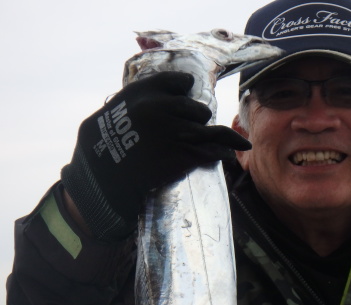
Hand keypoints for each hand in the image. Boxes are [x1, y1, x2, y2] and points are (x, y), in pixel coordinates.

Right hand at [61, 71, 250, 240]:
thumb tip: (182, 86)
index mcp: (147, 92)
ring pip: (211, 130)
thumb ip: (149, 93)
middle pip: (200, 109)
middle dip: (200, 117)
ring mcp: (175, 132)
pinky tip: (230, 154)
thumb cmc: (109, 136)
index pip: (180, 82)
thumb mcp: (123, 104)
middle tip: (198, 125)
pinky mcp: (181, 156)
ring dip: (225, 137)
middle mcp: (164, 108)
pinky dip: (223, 153)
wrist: (103, 169)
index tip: (188, 90)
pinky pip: (211, 151)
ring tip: (241, 142)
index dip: (185, 87)